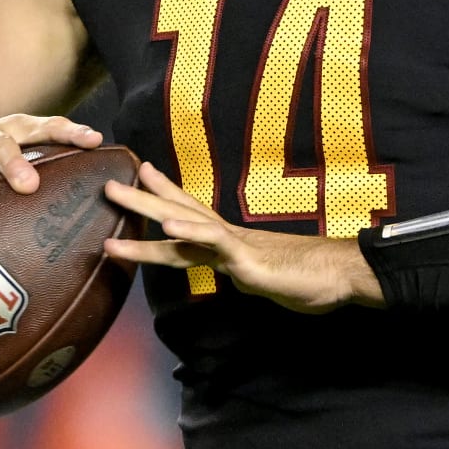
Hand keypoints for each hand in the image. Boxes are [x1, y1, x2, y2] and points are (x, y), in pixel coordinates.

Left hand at [102, 162, 381, 312]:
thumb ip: (243, 269)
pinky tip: (169, 225)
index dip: (164, 193)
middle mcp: (227, 239)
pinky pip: (214, 245)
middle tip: (108, 183)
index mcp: (228, 242)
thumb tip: (235, 270)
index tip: (141, 171)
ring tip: (121, 197)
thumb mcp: (261, 275)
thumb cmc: (306, 276)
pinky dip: (191, 233)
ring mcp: (236, 248)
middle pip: (176, 213)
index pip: (190, 212)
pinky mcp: (248, 262)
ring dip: (151, 210)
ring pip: (186, 224)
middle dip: (140, 199)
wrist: (340, 276)